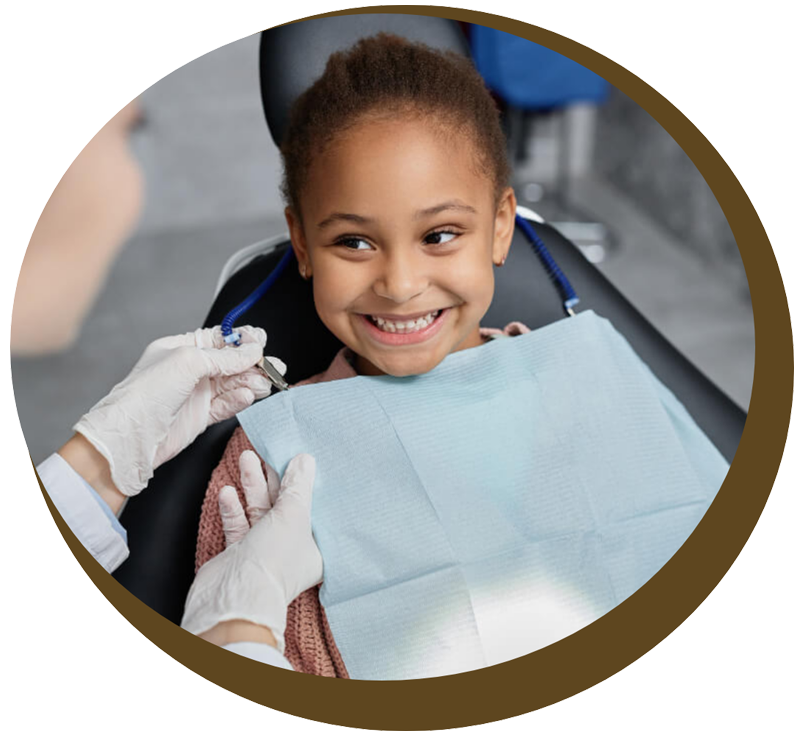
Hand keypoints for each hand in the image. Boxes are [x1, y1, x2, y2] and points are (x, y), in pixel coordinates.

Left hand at [71, 325, 285, 497]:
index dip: (242, 341)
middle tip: (273, 366)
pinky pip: (227, 405)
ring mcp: (195, 393)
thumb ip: (225, 356)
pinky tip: (248, 396)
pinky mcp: (201, 415)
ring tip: (264, 384)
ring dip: (251, 382)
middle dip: (253, 363)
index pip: (219, 339)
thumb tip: (252, 351)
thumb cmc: (146, 394)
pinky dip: (239, 400)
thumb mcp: (188, 362)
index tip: (260, 343)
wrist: (132, 436)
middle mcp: (189, 370)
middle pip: (230, 362)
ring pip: (233, 384)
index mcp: (180, 349)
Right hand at [181, 453, 322, 653]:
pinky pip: (239, 524)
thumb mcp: (294, 514)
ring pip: (260, 510)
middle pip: (285, 506)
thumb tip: (305, 460)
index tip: (303, 460)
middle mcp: (292, 550)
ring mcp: (264, 551)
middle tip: (269, 451)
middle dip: (275, 478)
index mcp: (317, 548)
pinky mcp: (240, 553)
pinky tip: (228, 491)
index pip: (316, 510)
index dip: (309, 485)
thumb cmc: (274, 559)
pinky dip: (234, 507)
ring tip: (248, 457)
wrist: (234, 595)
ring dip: (253, 485)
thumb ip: (298, 485)